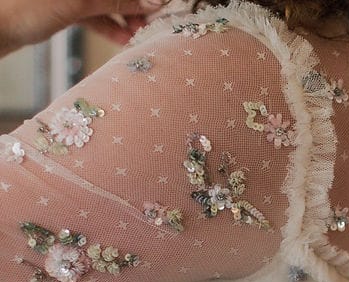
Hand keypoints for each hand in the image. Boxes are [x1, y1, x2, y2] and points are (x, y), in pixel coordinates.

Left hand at [0, 0, 168, 55]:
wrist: (1, 27)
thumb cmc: (30, 6)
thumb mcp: (79, 2)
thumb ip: (116, 0)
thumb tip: (152, 2)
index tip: (160, 3)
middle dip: (134, 4)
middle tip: (152, 20)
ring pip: (106, 1)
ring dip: (124, 17)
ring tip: (139, 34)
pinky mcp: (66, 5)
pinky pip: (94, 13)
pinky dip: (108, 26)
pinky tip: (123, 38)